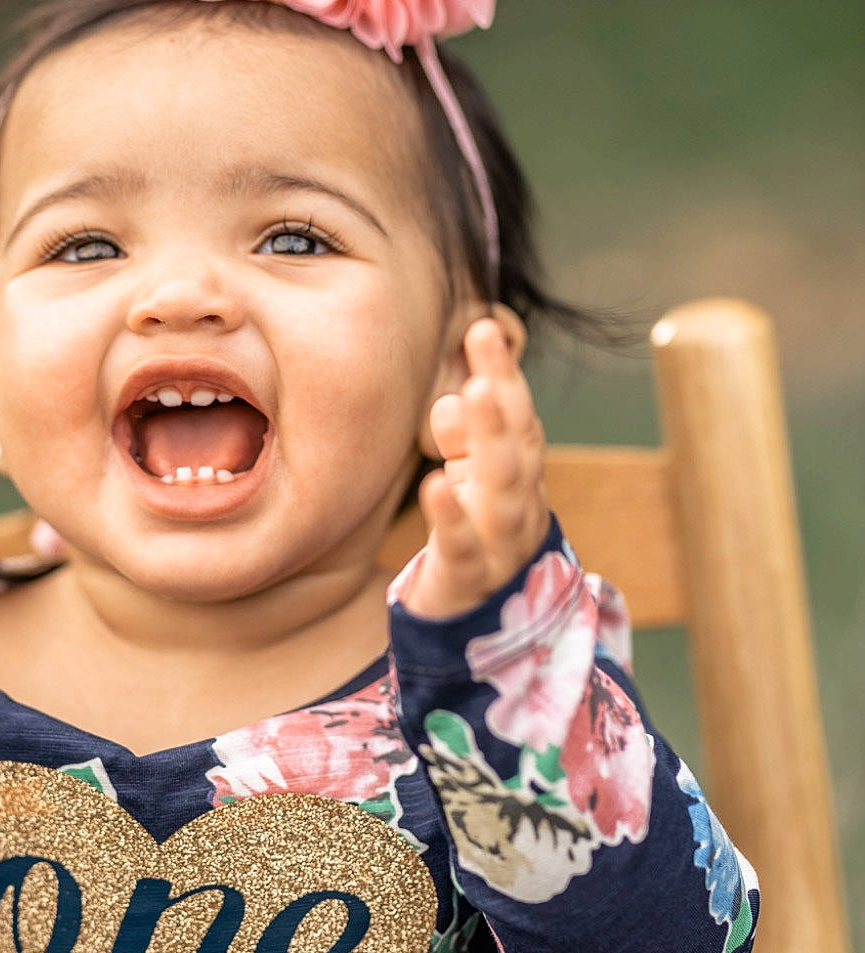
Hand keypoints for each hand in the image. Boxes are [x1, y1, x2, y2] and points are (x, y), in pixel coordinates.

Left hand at [401, 318, 549, 619]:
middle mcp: (520, 503)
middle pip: (517, 443)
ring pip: (504, 489)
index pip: (516, 415)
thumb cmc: (471, 537)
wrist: (475, 628)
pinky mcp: (469, 581)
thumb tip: (452, 400)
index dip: (503, 371)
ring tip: (473, 394)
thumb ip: (462, 440)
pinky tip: (434, 485)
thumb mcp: (466, 480)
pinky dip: (452, 516)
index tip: (482, 324)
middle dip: (504, 388)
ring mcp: (500, 544)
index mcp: (518, 474)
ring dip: (490, 440)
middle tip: (482, 336)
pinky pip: (464, 547)